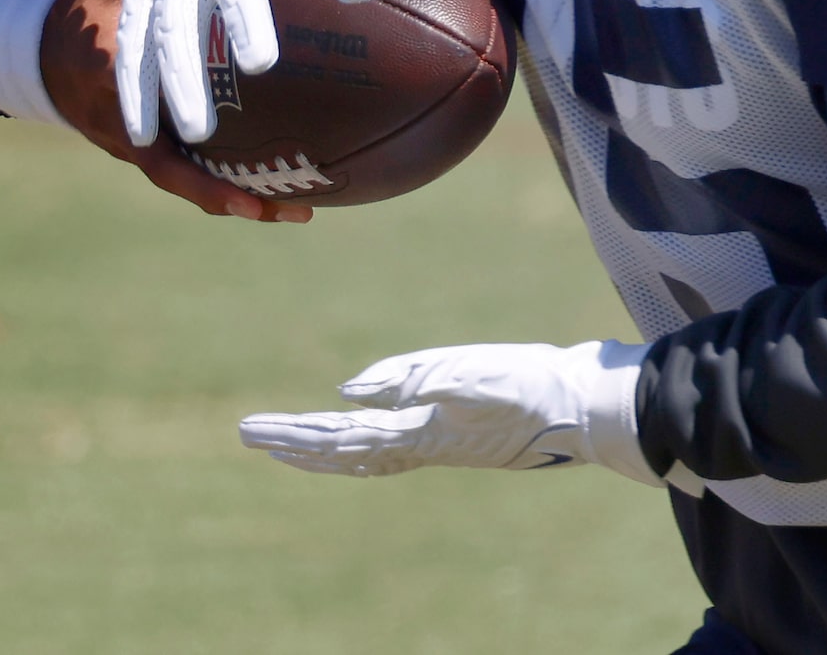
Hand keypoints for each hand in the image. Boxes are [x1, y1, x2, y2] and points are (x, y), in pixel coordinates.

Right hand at [40, 0, 311, 223]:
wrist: (36, 51)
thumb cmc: (84, 5)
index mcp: (106, 71)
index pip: (143, 94)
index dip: (176, 112)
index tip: (212, 128)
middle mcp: (120, 121)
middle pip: (171, 167)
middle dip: (222, 190)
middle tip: (283, 203)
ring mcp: (128, 142)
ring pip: (182, 182)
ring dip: (235, 201)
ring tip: (297, 211)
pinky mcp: (139, 148)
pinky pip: (184, 174)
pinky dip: (224, 186)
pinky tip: (271, 193)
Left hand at [238, 341, 658, 479]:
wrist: (581, 405)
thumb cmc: (532, 382)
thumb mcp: (471, 371)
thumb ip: (409, 379)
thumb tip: (346, 392)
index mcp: (418, 429)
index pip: (340, 435)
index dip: (294, 433)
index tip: (254, 432)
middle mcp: (419, 442)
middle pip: (340, 449)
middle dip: (291, 442)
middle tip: (246, 435)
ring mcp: (434, 442)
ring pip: (359, 454)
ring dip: (317, 450)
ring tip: (280, 446)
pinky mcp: (449, 435)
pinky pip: (387, 451)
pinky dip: (355, 451)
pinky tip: (347, 444)